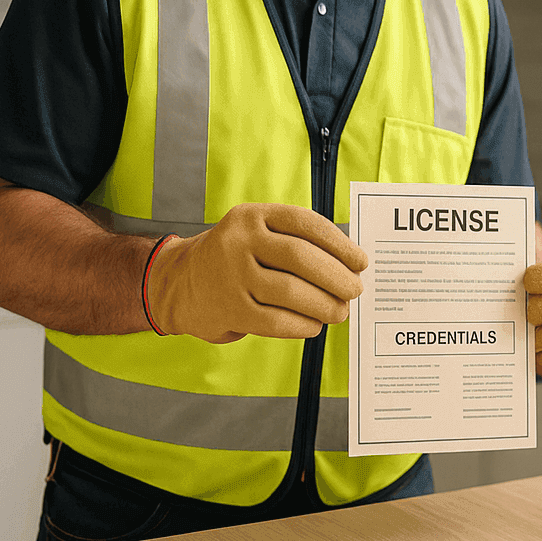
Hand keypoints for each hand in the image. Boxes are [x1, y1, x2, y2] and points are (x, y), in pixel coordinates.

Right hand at [146, 203, 367, 342]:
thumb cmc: (239, 257)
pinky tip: (314, 325)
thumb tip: (350, 266)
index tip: (361, 262)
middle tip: (356, 290)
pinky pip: (276, 321)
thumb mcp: (260, 232)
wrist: (180, 282)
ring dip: (324, 305)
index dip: (340, 244)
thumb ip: (298, 241)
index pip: (306, 224)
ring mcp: (231, 276)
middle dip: (337, 277)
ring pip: (291, 292)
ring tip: (340, 311)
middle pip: (301, 259)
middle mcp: (239, 241)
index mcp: (254, 215)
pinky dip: (302, 325)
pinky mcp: (228, 309)